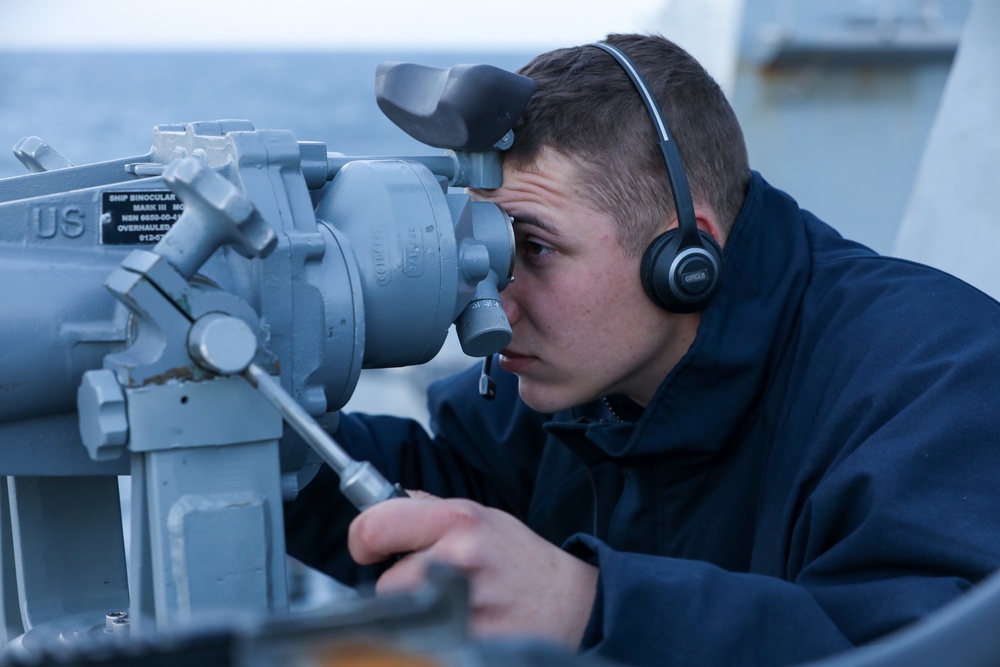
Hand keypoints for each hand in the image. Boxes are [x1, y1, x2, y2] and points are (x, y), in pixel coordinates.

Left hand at [348, 493, 597, 647]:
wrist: (572, 603)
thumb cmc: (523, 560)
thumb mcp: (482, 516)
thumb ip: (429, 509)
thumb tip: (382, 504)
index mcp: (458, 522)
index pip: (374, 527)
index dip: (363, 539)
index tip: (370, 548)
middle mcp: (459, 562)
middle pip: (383, 584)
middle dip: (397, 585)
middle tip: (425, 582)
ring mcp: (464, 608)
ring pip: (402, 617)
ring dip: (415, 612)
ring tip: (448, 602)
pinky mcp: (469, 641)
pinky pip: (426, 637)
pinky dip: (434, 632)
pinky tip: (461, 622)